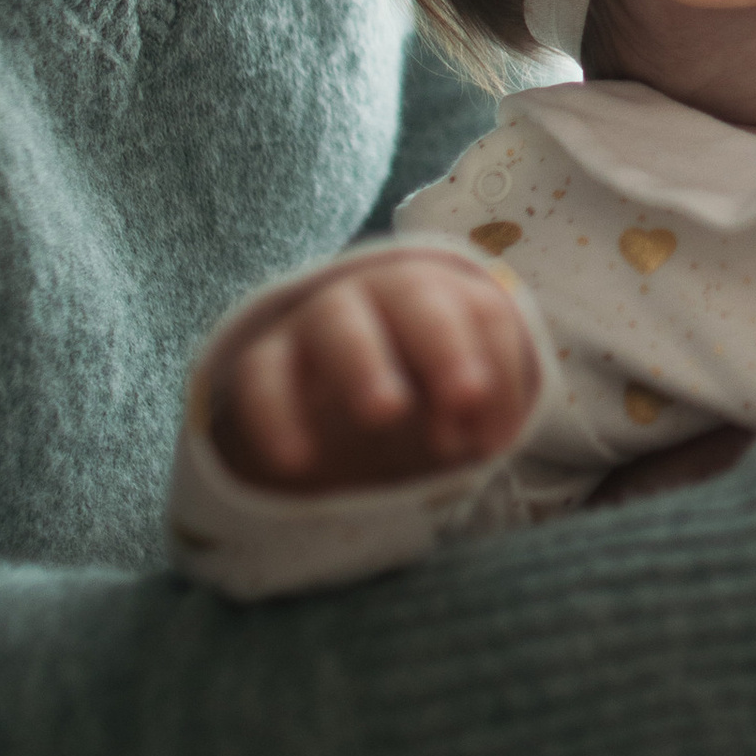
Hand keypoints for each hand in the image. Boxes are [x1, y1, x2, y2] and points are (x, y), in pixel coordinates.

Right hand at [210, 253, 540, 492]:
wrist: (323, 391)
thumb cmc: (415, 384)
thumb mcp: (457, 394)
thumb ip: (477, 404)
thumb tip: (480, 436)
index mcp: (438, 295)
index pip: (478, 310)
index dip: (492, 362)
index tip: (486, 424)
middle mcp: (375, 295)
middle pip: (409, 296)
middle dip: (441, 344)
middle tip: (463, 398)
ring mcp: (315, 321)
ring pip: (334, 324)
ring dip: (363, 362)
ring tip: (385, 415)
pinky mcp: (265, 361)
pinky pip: (264, 377)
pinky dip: (277, 415)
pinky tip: (297, 460)